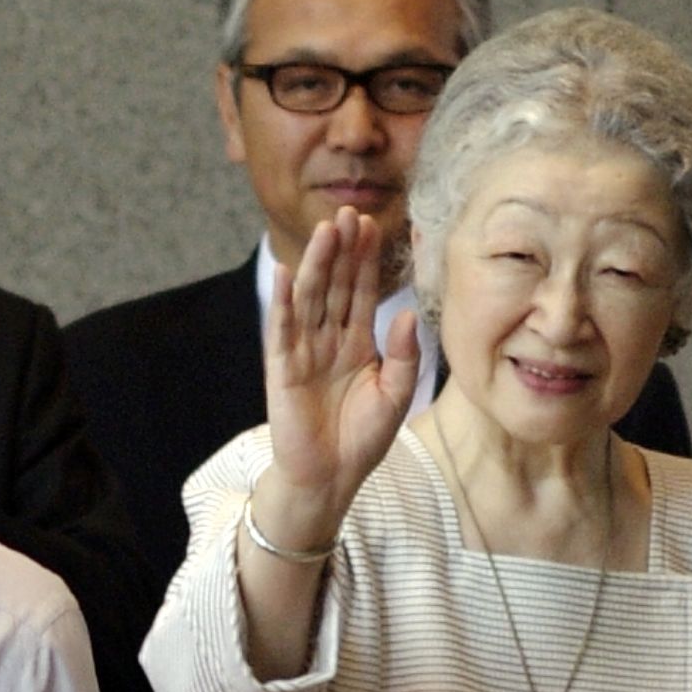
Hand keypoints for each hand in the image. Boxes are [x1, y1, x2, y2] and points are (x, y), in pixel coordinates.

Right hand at [257, 207, 419, 545]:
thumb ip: (405, 355)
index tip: (371, 224)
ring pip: (310, 299)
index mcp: (357, 343)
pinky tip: (286, 272)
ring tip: (325, 231)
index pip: (360, 291)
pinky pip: (282, 330)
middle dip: (341, 250)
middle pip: (334, 285)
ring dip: (315, 264)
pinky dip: (284, 302)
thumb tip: (409, 313)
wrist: (331, 479)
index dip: (365, 259)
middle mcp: (328, 341)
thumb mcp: (396, 395)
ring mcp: (303, 352)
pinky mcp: (282, 370)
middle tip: (348, 212)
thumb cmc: (362, 440)